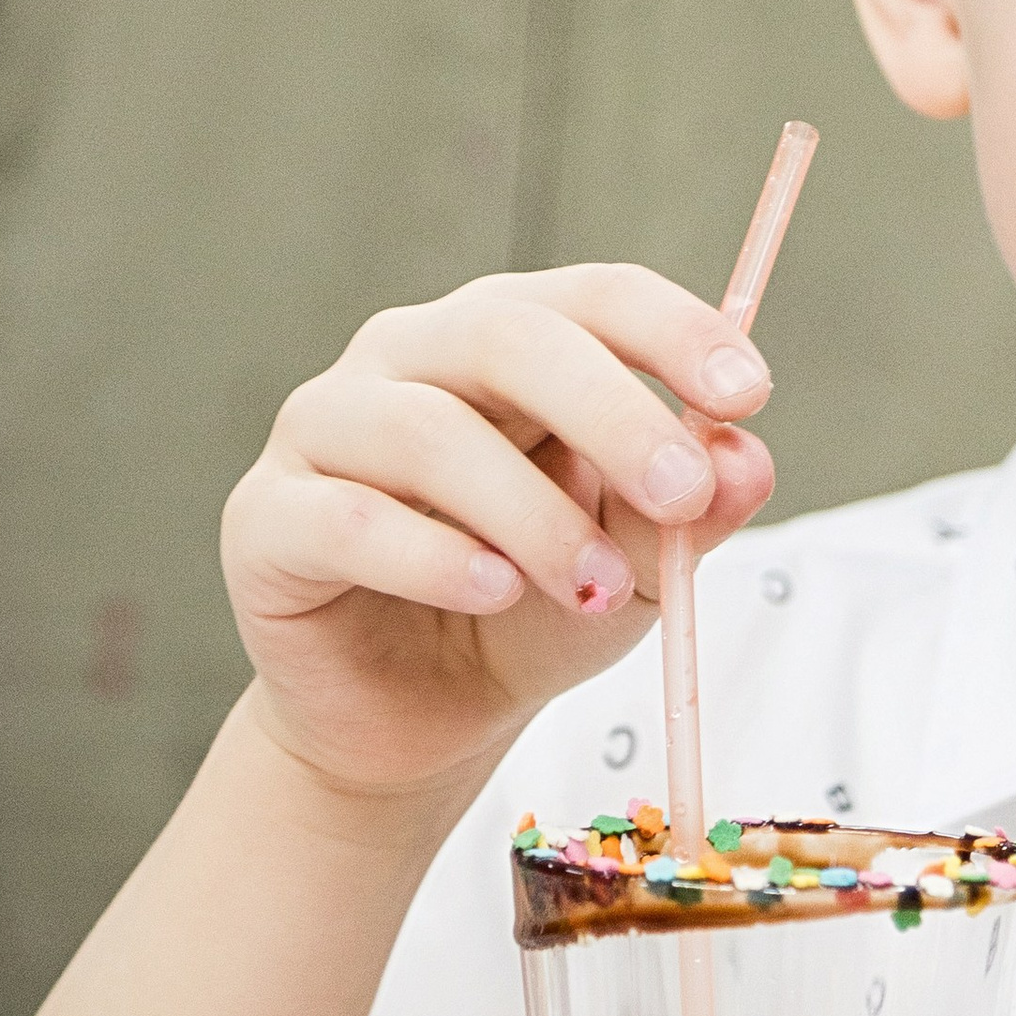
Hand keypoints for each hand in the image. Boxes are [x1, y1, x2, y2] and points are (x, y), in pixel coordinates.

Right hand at [220, 265, 776, 804]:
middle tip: (681, 494)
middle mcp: (411, 359)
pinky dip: (433, 556)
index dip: (673, 330)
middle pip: (506, 336)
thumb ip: (688, 512)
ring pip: (428, 430)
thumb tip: (745, 459)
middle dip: (610, 411)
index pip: (591, 295)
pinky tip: (494, 591)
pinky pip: (347, 518)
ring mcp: (327, 428)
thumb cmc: (527, 613)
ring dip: (531, 513)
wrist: (415, 720)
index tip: (748, 392)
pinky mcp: (267, 517)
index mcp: (507, 342)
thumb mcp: (636, 569)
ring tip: (596, 587)